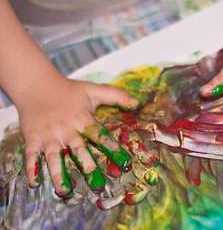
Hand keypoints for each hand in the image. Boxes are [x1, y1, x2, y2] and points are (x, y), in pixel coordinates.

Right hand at [19, 76, 138, 196]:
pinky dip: (32, 169)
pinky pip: (31, 155)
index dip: (114, 149)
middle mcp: (66, 129)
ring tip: (65, 191)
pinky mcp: (32, 138)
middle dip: (88, 167)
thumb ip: (116, 96)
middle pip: (79, 150)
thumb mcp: (93, 90)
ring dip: (59, 174)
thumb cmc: (68, 89)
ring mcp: (48, 135)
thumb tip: (137, 102)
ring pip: (54, 157)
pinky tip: (34, 184)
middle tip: (98, 185)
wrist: (35, 84)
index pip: (101, 136)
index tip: (125, 163)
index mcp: (83, 119)